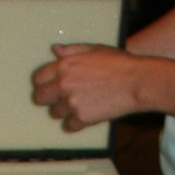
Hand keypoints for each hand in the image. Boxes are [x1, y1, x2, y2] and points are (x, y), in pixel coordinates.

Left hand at [31, 43, 146, 130]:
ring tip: (79, 104)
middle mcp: (64, 84)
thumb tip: (54, 50)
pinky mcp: (82, 118)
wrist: (137, 82)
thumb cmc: (119, 63)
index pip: (38, 78)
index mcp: (64, 65)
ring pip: (55, 113)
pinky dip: (76, 123)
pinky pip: (70, 126)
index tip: (49, 86)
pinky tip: (86, 116)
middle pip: (40, 98)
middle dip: (48, 99)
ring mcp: (72, 103)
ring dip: (64, 111)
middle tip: (59, 99)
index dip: (43, 83)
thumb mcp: (94, 49)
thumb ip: (72, 50)